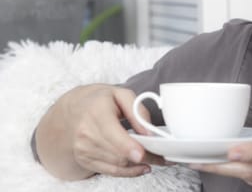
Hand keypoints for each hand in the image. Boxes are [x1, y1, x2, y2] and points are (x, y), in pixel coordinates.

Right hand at [35, 84, 166, 179]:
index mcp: (96, 113)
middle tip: (164, 156)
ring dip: (140, 165)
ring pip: (117, 165)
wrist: (72, 111)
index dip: (127, 146)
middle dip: (145, 157)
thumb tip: (149, 132)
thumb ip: (137, 110)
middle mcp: (86, 133)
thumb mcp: (121, 94)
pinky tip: (142, 167)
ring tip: (158, 159)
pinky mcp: (85, 160)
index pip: (111, 133)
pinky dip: (129, 171)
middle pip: (119, 153)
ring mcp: (83, 150)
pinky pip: (111, 171)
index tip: (142, 154)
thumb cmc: (100, 100)